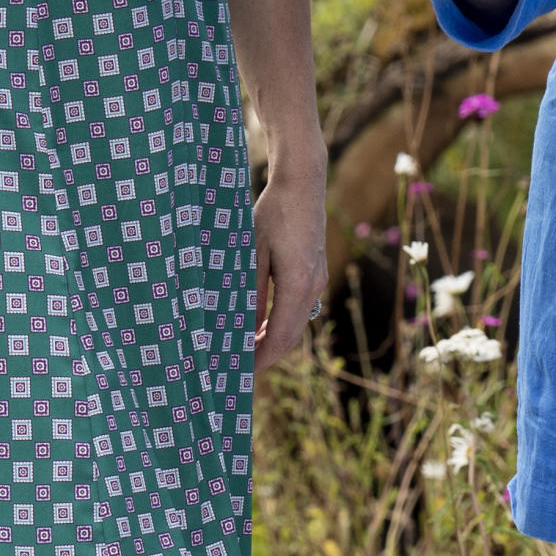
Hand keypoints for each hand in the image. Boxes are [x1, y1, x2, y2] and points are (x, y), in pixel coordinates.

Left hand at [253, 152, 327, 378]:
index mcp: (297, 285)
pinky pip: (299, 308)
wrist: (303, 184)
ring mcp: (318, 280)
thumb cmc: (272, 213)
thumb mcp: (251, 253)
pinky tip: (259, 324)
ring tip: (243, 348)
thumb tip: (242, 328)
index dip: (261, 358)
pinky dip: (280, 322)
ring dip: (273, 339)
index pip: (280, 337)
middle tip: (237, 366)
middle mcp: (314, 287)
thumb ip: (248, 292)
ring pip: (296, 324)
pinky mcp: (316, 272)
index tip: (239, 371)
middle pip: (291, 336)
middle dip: (266, 354)